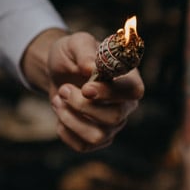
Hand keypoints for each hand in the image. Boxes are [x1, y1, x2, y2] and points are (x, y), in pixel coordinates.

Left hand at [30, 30, 142, 151]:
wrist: (57, 71)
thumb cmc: (72, 55)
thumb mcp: (75, 43)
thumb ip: (84, 52)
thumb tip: (90, 68)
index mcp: (129, 78)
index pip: (132, 92)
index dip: (109, 93)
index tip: (85, 88)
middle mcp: (125, 104)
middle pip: (114, 117)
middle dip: (83, 106)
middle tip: (64, 90)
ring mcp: (112, 124)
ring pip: (98, 136)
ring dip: (71, 119)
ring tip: (58, 99)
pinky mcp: (97, 137)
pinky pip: (83, 145)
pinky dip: (65, 131)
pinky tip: (60, 112)